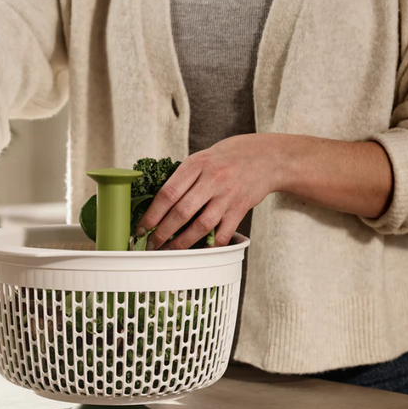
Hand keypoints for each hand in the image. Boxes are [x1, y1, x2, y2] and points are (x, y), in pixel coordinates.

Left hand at [137, 134, 285, 248]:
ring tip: (168, 250)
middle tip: (150, 245)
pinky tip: (197, 251)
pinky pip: (223, 234)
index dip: (151, 215)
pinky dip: (209, 246)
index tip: (141, 229)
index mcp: (196, 165)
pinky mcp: (240, 209)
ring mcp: (227, 196)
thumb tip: (156, 205)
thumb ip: (182, 178)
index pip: (167, 194)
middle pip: (181, 213)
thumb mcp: (201, 158)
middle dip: (162, 233)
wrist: (266, 157)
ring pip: (200, 226)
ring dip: (181, 243)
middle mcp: (212, 180)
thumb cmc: (227, 158)